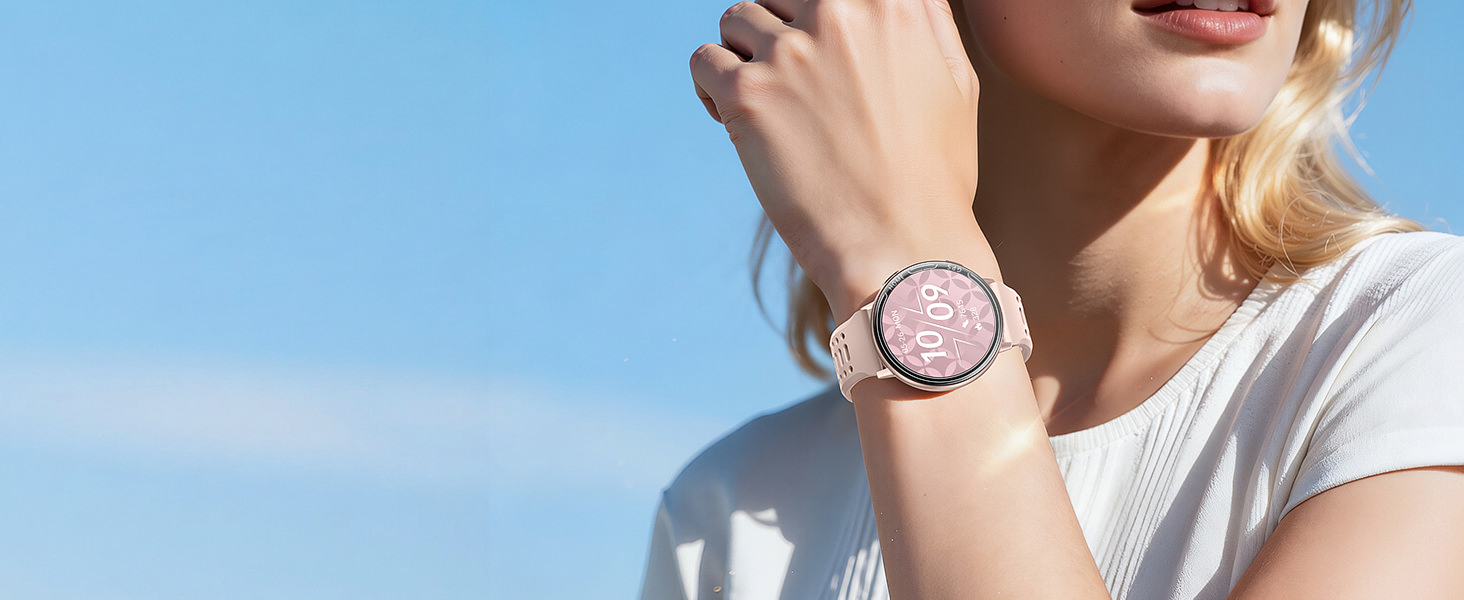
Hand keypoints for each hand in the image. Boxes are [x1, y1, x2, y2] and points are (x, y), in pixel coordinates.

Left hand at [689, 0, 989, 319]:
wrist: (903, 246)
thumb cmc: (934, 176)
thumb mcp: (956, 80)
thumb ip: (922, 22)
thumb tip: (888, 4)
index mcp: (894, 2)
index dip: (816, 16)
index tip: (819, 52)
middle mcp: (841, 11)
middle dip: (782, 32)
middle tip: (795, 88)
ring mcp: (792, 51)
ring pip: (737, 18)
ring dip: (745, 57)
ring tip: (768, 107)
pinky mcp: (748, 92)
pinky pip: (704, 59)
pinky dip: (711, 86)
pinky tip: (736, 118)